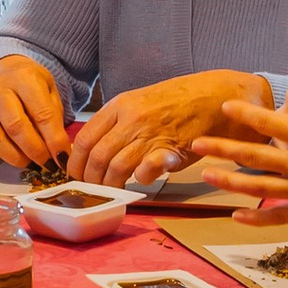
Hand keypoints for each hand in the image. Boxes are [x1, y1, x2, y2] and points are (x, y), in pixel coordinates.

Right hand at [0, 55, 68, 169]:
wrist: (4, 72)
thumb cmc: (32, 86)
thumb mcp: (50, 92)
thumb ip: (54, 118)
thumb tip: (59, 152)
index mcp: (24, 78)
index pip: (42, 114)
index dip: (54, 140)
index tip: (63, 158)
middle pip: (16, 127)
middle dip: (35, 151)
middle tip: (47, 163)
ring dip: (14, 157)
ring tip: (29, 161)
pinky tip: (1, 153)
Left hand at [66, 70, 253, 187]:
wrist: (211, 97)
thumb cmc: (174, 102)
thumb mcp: (138, 102)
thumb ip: (116, 122)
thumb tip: (92, 149)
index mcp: (119, 105)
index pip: (85, 138)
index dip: (76, 162)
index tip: (76, 174)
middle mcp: (131, 119)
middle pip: (97, 156)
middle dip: (90, 179)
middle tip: (91, 189)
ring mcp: (150, 135)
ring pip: (116, 167)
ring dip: (110, 185)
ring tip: (111, 190)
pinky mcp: (169, 150)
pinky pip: (144, 171)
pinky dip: (138, 181)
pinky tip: (139, 182)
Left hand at [196, 66, 287, 241]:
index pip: (271, 122)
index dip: (246, 114)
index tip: (225, 108)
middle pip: (255, 156)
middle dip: (223, 149)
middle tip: (195, 145)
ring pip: (261, 187)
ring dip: (231, 182)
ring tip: (206, 176)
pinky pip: (282, 216)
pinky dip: (258, 218)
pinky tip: (237, 216)